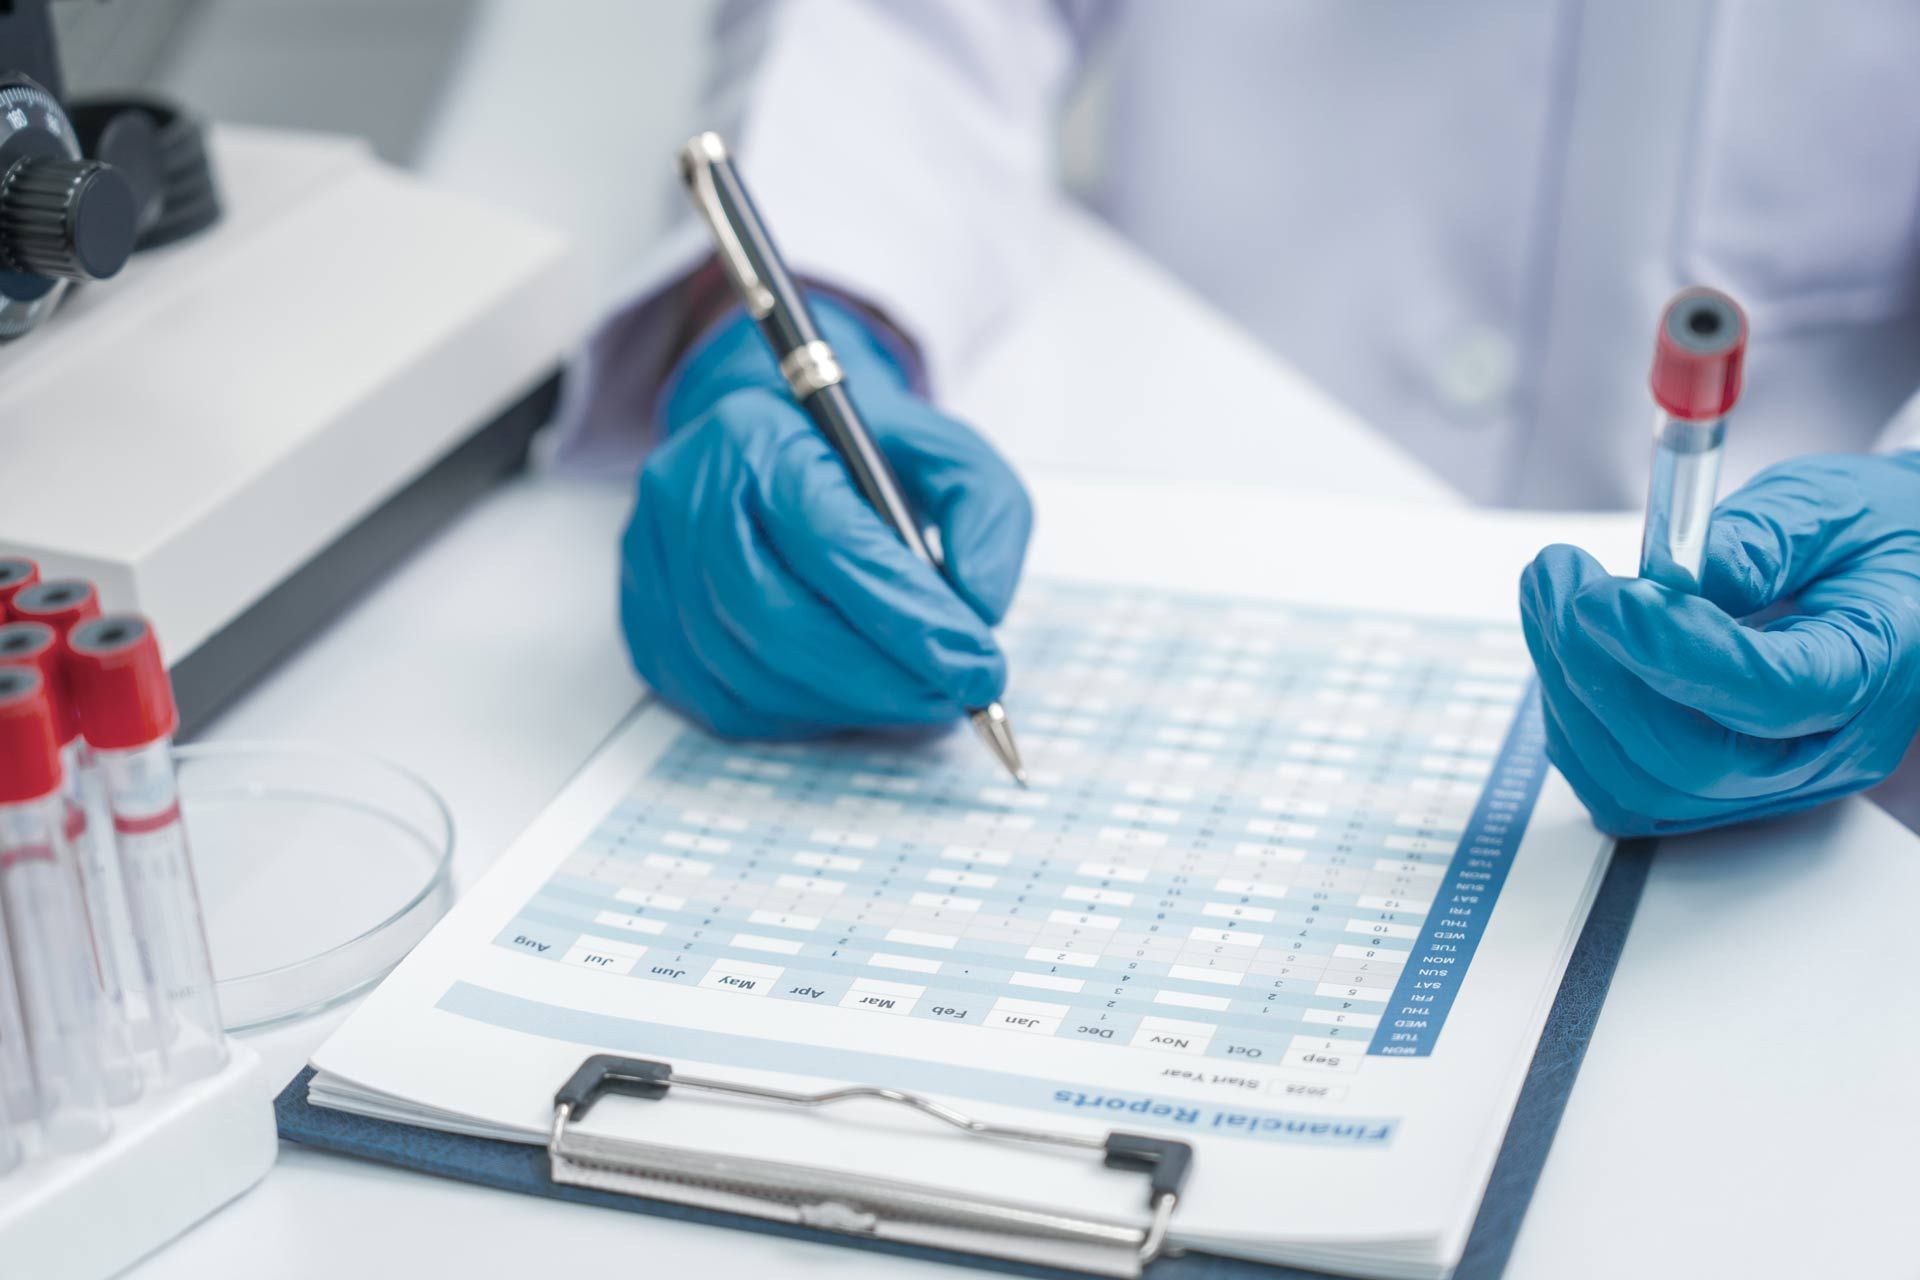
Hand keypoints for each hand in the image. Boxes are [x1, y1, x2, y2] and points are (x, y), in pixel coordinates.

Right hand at [620, 296, 1031, 737]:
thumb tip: (980, 606)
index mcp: (755, 436)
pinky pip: (726, 703)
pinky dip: (804, 715)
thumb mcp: (945, 451)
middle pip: (780, 621)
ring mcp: (653, 567)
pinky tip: (854, 696)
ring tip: (919, 696)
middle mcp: (685, 497)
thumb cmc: (860, 453)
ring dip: (851, 704)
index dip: (908, 618)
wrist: (770, 440)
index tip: (979, 667)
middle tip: (956, 696)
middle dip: (882, 677)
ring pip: (752, 674)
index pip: (830, 545)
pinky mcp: (645, 627)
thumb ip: (985, 513)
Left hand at [1520, 452, 1919, 835]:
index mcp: (1877, 671)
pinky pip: (1622, 785)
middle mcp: (1824, 752)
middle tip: (1559, 579)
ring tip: (1552, 597)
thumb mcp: (1832, 508)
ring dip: (1572, 692)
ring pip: (1641, 784)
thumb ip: (1757, 541)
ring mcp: (1768, 783)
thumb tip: (1668, 582)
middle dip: (1600, 669)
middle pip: (1691, 758)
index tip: (1600, 595)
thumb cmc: (1871, 539)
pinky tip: (1565, 645)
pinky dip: (1575, 721)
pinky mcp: (1715, 787)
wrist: (1895, 576)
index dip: (1671, 652)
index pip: (1770, 696)